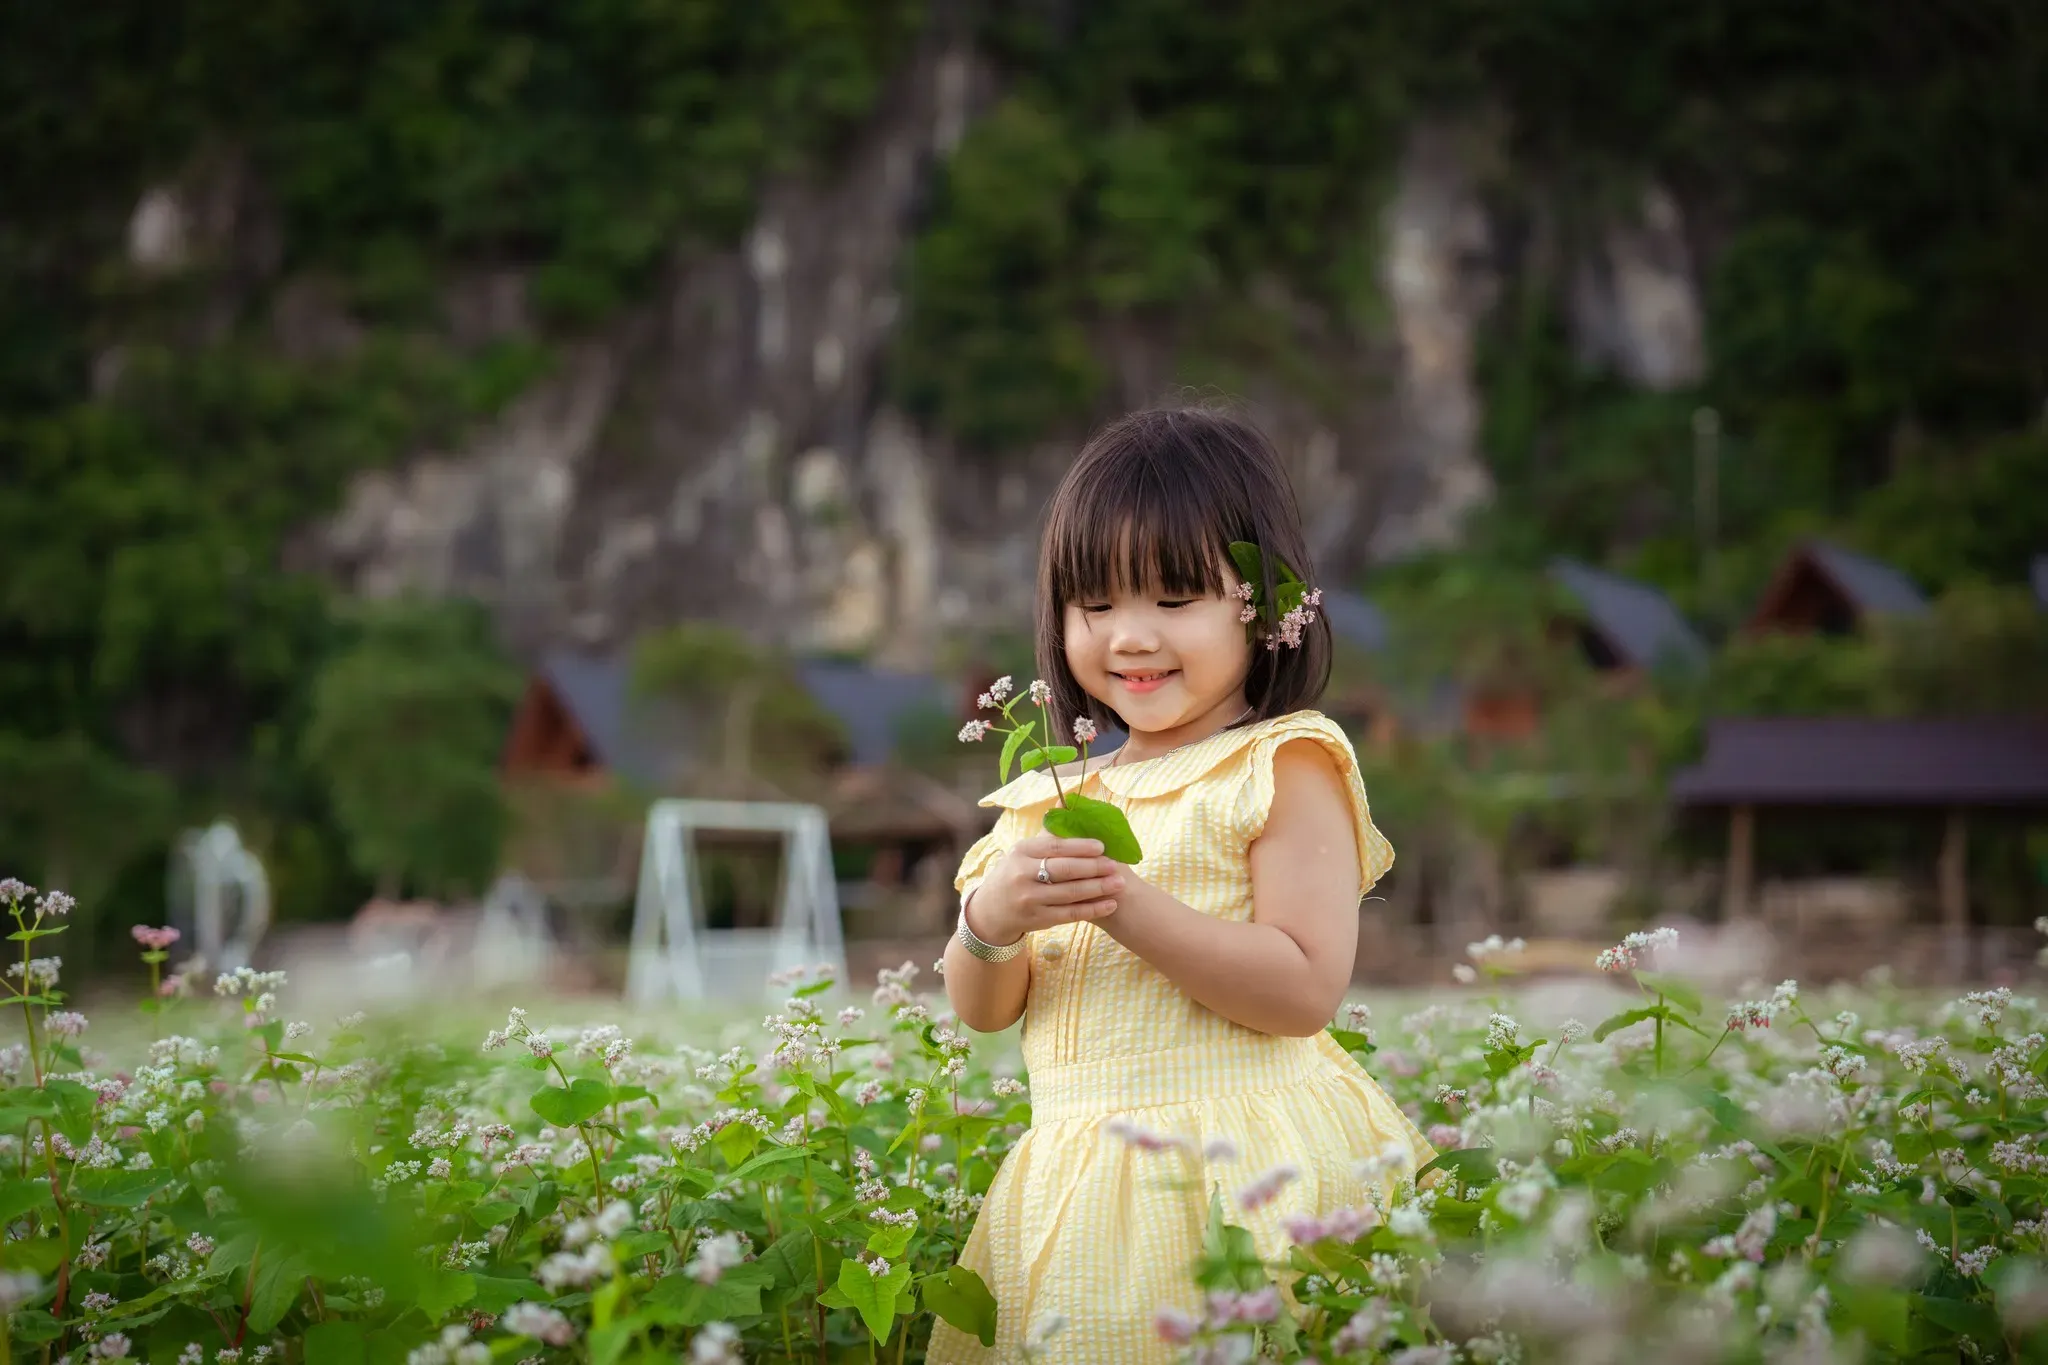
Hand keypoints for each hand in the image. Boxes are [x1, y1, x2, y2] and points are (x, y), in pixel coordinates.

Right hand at [963, 834, 1123, 946]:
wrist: (990, 910)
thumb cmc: (1014, 873)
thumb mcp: (1022, 851)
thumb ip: (1048, 833)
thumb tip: (1067, 802)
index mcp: (1021, 851)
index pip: (1054, 846)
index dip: (1080, 846)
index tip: (1102, 846)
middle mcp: (1022, 875)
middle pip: (1064, 870)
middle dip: (1094, 867)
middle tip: (1116, 865)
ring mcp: (1029, 899)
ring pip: (1070, 893)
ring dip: (1098, 888)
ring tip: (1119, 883)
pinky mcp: (1037, 919)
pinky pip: (1070, 914)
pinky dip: (1093, 909)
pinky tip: (1110, 904)